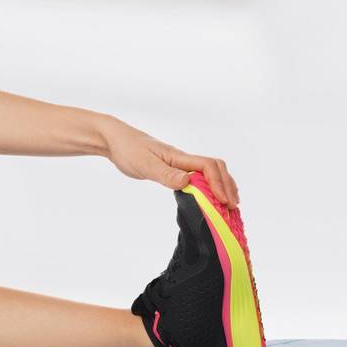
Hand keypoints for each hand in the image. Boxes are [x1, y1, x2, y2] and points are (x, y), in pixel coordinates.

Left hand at [99, 118, 240, 207]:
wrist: (113, 139)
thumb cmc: (128, 149)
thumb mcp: (145, 164)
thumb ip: (166, 174)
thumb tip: (188, 181)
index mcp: (179, 157)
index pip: (208, 166)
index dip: (219, 183)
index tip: (224, 201)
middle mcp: (182, 159)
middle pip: (215, 168)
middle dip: (227, 186)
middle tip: (234, 207)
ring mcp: (178, 163)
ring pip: (208, 172)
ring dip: (222, 185)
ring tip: (230, 203)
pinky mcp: (172, 169)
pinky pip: (197, 176)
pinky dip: (209, 186)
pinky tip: (208, 197)